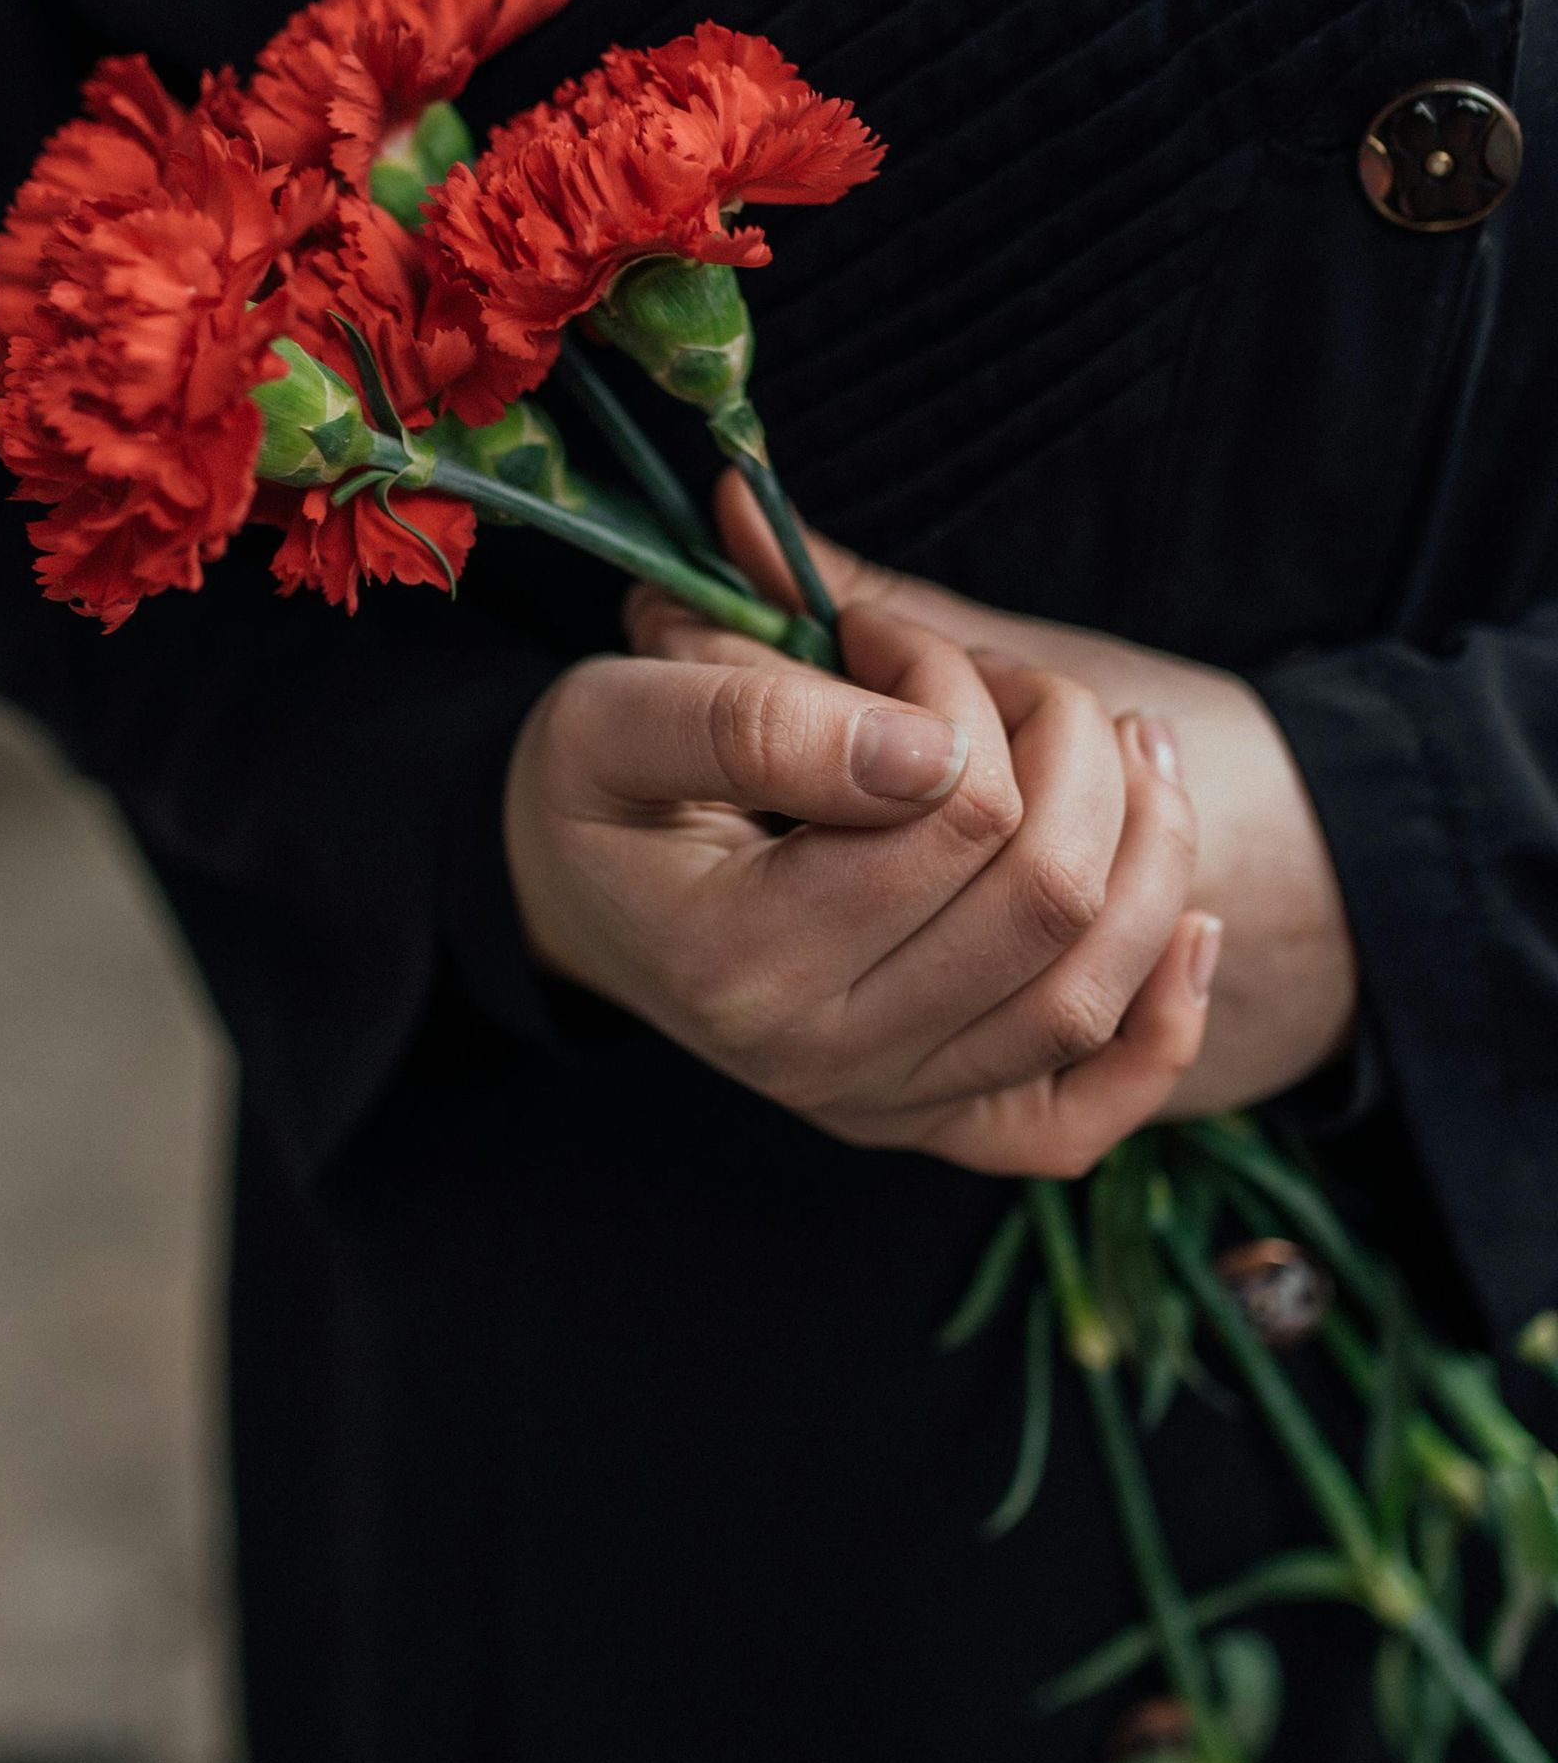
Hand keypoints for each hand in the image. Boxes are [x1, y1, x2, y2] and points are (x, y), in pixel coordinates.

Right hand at [630, 476, 1360, 1120]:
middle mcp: (823, 1062)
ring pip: (1094, 986)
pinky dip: (1166, 1020)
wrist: (572, 903)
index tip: (882, 635)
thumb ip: (745, 712)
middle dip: (1063, 742)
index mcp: (739, 962)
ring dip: (1148, 841)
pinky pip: (1091, 1111)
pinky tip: (1190, 918)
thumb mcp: (612, 716)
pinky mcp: (941, 1127)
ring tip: (1117, 739)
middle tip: (1001, 678)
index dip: (951, 687)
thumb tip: (926, 743)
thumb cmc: (596, 795)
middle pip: (1048, 893)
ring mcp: (891, 1107)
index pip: (951, 811)